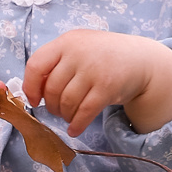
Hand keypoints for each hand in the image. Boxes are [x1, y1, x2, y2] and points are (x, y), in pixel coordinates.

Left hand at [23, 29, 171, 136]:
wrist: (141, 59)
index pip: (36, 65)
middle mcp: (78, 53)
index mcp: (66, 41)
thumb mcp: (79, 48)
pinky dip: (76, 125)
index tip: (34, 100)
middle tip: (57, 110)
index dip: (30, 87)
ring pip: (67, 102)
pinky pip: (84, 112)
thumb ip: (57, 63)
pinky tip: (75, 130)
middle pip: (52, 89)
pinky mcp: (107, 87)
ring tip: (69, 117)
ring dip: (65, 115)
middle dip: (51, 106)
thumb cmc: (103, 56)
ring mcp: (94, 69)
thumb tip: (33, 91)